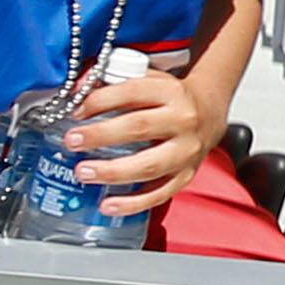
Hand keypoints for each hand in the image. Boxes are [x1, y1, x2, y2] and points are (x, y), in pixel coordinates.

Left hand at [64, 62, 220, 215]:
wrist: (211, 112)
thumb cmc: (172, 98)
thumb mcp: (148, 79)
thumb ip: (113, 83)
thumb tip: (76, 92)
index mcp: (170, 92)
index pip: (132, 92)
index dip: (101, 101)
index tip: (76, 111)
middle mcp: (182, 120)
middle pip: (139, 128)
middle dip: (101, 136)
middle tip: (73, 142)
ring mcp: (186, 151)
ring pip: (149, 165)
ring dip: (112, 171)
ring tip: (84, 172)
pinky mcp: (186, 175)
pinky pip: (159, 194)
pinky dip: (132, 203)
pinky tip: (108, 205)